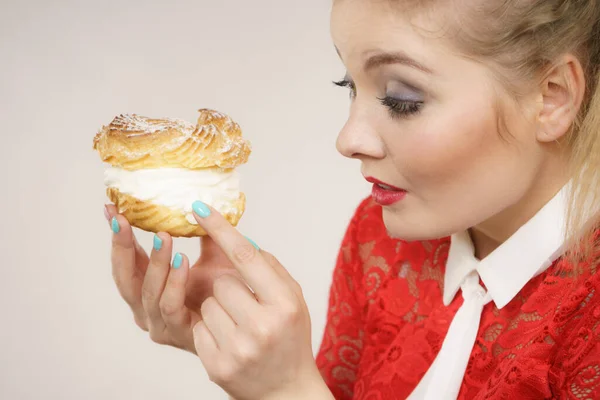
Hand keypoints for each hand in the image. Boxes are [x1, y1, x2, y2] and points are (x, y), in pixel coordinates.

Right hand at [104, 204, 240, 353]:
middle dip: (122, 247)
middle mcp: (146, 306)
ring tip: (163, 236)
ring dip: (155, 262)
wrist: (247, 321)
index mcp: (149, 286)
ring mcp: (159, 322)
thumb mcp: (213, 257)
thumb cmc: (227, 291)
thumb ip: (203, 234)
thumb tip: (198, 202)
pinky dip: (173, 283)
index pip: (127, 258)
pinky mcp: (176, 332)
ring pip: (146, 292)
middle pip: (124, 277)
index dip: (119, 234)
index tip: (111, 209)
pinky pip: (169, 306)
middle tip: (123, 220)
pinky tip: (182, 262)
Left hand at [189, 201, 332, 399]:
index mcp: (284, 304)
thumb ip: (268, 267)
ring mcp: (238, 349)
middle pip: (222, 283)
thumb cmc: (290, 336)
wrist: (286, 390)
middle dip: (227, 288)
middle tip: (244, 304)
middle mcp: (262, 326)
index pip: (246, 257)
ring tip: (237, 325)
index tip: (199, 208)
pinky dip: (209, 330)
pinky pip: (198, 328)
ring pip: (206, 305)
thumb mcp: (292, 298)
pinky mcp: (217, 366)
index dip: (221, 229)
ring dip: (217, 309)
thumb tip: (239, 238)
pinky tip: (229, 341)